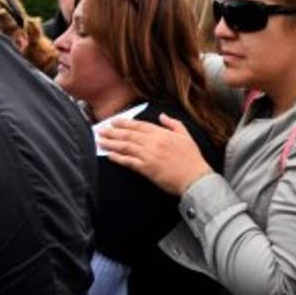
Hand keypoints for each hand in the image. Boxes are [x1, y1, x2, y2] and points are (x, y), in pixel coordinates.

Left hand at [98, 114, 212, 195]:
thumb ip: (173, 124)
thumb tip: (162, 116)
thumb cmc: (193, 159)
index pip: (140, 125)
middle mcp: (153, 143)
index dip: (125, 123)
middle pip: (129, 135)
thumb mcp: (186, 136)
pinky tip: (109, 155)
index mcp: (163, 134)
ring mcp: (149, 155)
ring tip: (100, 140)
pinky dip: (117, 158)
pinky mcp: (146, 169)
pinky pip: (128, 161)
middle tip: (101, 130)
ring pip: (125, 146)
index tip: (114, 121)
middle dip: (113, 131)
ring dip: (111, 143)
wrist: (195, 178)